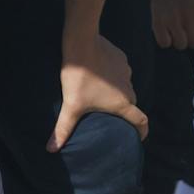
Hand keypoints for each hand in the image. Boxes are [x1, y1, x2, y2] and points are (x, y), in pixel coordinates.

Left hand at [50, 37, 145, 151]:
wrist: (82, 44)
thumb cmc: (79, 77)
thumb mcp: (71, 105)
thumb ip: (63, 128)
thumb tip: (50, 149)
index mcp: (121, 103)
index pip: (141, 120)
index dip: (143, 131)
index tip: (139, 137)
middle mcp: (128, 88)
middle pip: (131, 104)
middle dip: (124, 112)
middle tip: (110, 116)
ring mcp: (126, 71)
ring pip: (125, 87)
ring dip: (117, 92)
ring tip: (100, 93)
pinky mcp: (121, 58)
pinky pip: (121, 72)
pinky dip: (113, 76)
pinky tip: (99, 74)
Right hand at [150, 0, 193, 50]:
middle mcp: (188, 14)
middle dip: (189, 39)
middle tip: (184, 31)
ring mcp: (173, 18)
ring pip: (181, 45)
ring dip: (177, 41)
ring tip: (174, 31)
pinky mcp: (158, 21)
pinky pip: (164, 43)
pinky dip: (165, 40)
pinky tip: (165, 31)